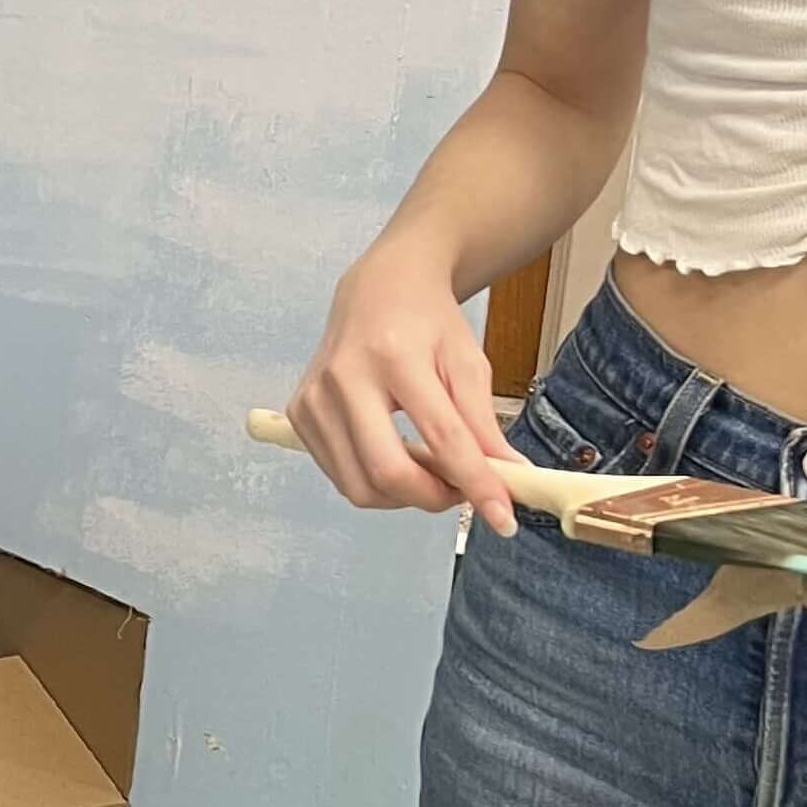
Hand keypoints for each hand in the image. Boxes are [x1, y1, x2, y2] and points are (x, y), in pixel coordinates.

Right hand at [286, 240, 517, 535]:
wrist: (378, 288)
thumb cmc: (428, 322)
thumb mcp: (468, 363)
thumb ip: (484, 425)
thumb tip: (507, 481)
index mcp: (395, 356)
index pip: (441, 438)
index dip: (476, 484)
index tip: (503, 518)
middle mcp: (344, 378)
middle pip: (387, 473)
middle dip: (433, 497)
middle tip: (460, 491)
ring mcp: (313, 398)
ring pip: (358, 485)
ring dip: (404, 495)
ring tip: (429, 470)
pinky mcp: (299, 413)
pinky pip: (339, 474)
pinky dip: (374, 481)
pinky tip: (396, 456)